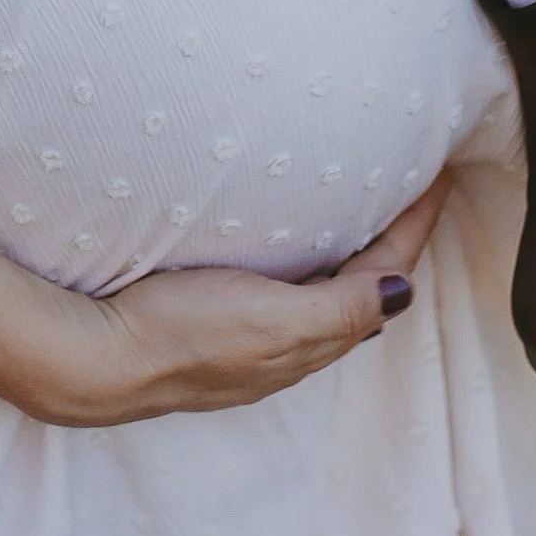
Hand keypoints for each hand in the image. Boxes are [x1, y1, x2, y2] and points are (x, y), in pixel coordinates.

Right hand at [20, 180, 449, 426]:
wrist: (93, 360)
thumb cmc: (179, 334)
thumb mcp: (270, 320)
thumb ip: (337, 309)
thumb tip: (402, 295)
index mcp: (310, 339)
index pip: (384, 274)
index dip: (414, 225)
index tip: (442, 175)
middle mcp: (289, 343)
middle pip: (363, 287)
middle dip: (394, 242)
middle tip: (415, 189)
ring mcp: (253, 337)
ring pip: (326, 294)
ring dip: (354, 254)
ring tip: (366, 210)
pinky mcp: (219, 325)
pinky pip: (287, 293)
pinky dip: (311, 265)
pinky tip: (291, 247)